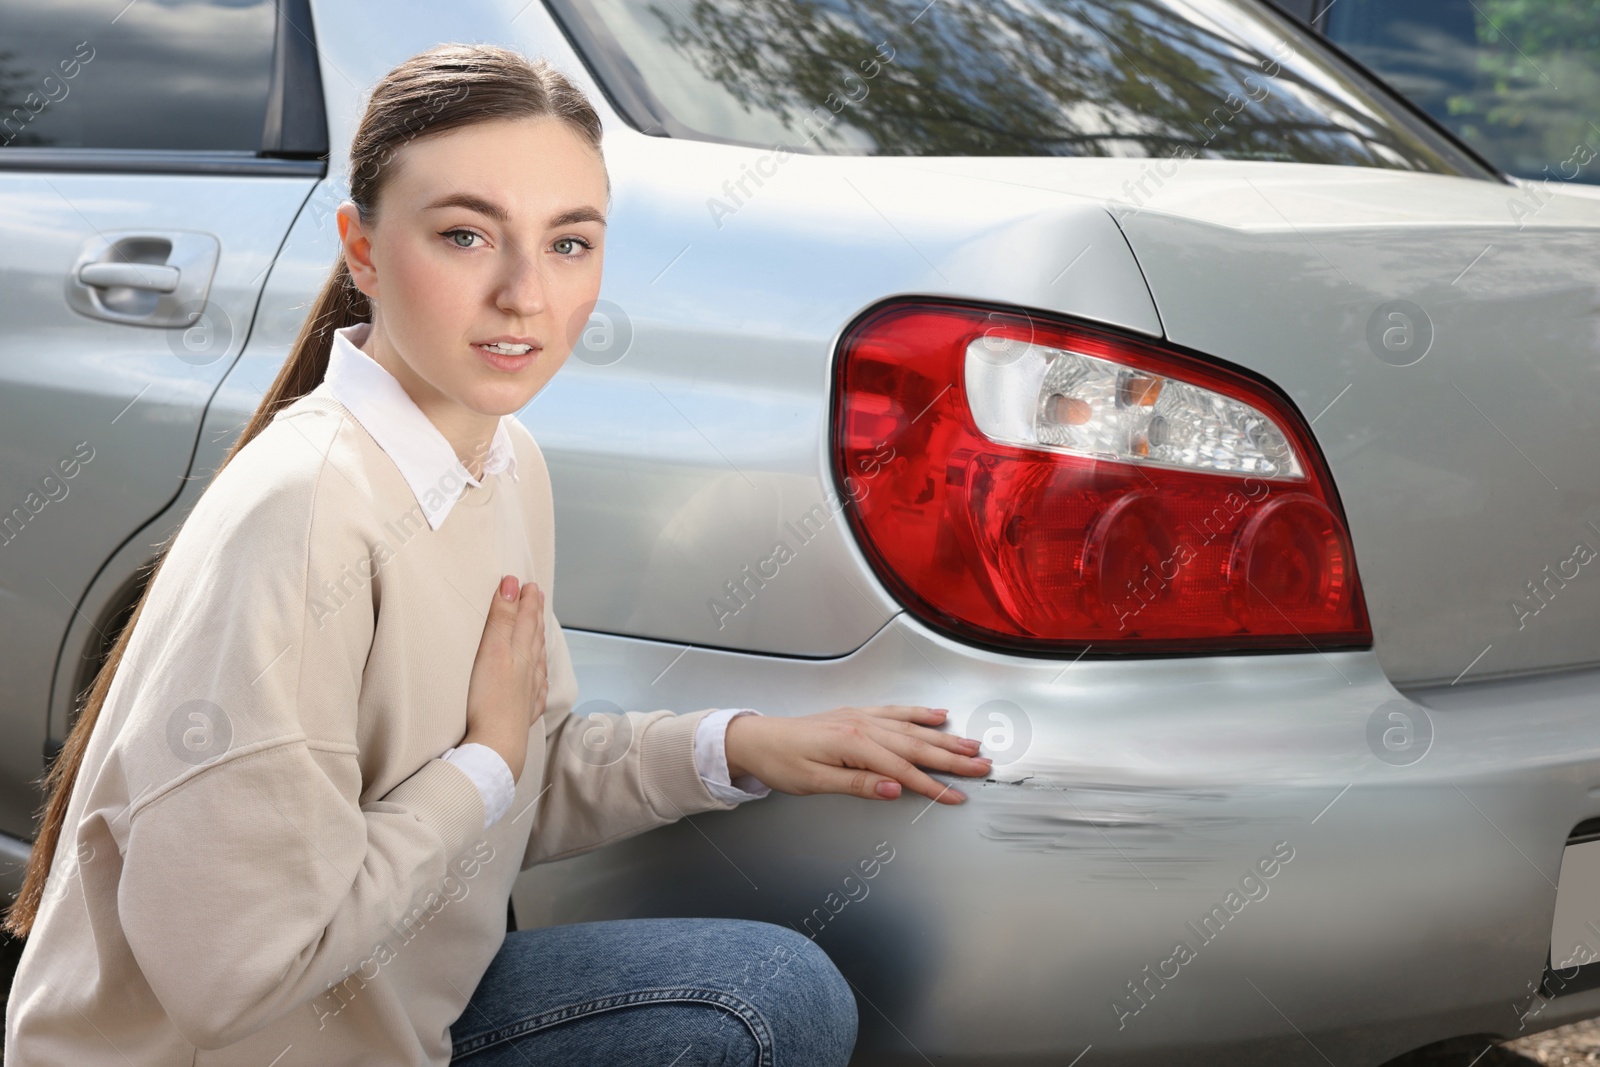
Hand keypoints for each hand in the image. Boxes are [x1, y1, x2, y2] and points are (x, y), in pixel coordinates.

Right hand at [462, 575, 548, 781]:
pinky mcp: (523, 714)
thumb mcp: (492, 651)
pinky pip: (536, 689)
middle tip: (536, 597)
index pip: (526, 620)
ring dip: (538, 641)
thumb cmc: (489, 699)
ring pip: (537, 661)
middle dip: (535, 615)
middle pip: (534, 637)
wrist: (496, 745)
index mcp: (520, 653)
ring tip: (539, 629)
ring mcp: (528, 693)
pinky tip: (539, 677)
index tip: (528, 584)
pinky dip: (539, 676)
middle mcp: (529, 671)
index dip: (526, 601)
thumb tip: (513, 585)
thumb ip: (503, 618)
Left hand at [724, 705, 990, 803]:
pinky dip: (919, 713)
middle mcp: (863, 725)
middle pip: (917, 745)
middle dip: (952, 758)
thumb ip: (858, 784)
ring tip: (971, 745)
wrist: (758, 738)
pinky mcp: (858, 714)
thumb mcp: (815, 782)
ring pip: (912, 727)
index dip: (932, 786)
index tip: (956, 797)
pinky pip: (896, 712)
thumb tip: (894, 789)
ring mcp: (862, 717)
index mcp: (854, 743)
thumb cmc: (781, 761)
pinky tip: (937, 714)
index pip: (903, 769)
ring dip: (944, 736)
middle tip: (982, 767)